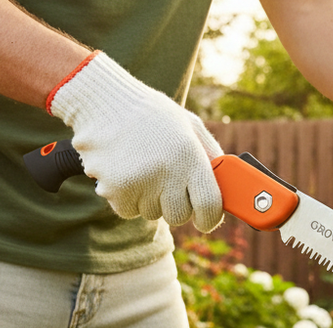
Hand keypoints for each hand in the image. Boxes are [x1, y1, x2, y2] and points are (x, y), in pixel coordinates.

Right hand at [48, 52, 223, 232]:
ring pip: (153, 214)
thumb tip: (229, 187)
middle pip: (180, 216)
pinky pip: (129, 211)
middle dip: (177, 206)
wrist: (103, 102)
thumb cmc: (152, 115)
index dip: (210, 218)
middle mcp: (166, 172)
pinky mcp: (113, 190)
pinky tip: (126, 172)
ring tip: (142, 168)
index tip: (206, 219)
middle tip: (168, 184)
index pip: (209, 206)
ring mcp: (139, 183)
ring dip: (150, 200)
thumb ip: (211, 157)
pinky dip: (128, 199)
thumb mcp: (189, 126)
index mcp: (190, 155)